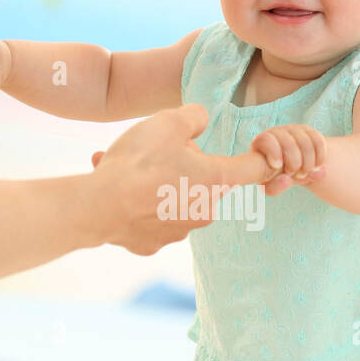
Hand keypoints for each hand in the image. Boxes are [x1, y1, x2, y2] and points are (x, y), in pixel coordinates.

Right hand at [87, 104, 276, 253]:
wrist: (97, 207)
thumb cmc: (137, 162)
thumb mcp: (168, 121)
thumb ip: (193, 116)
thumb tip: (199, 120)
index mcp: (216, 181)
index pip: (254, 169)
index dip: (262, 157)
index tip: (261, 151)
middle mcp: (204, 212)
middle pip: (204, 180)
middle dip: (184, 164)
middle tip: (154, 150)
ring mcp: (178, 231)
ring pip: (173, 198)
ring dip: (155, 182)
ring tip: (124, 167)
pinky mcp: (151, 244)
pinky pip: (150, 218)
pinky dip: (137, 204)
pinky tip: (115, 189)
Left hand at [250, 123, 327, 194]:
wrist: (292, 169)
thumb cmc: (276, 178)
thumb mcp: (271, 186)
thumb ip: (275, 187)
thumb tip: (286, 179)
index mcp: (261, 143)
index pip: (266, 140)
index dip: (273, 152)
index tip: (278, 166)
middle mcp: (276, 132)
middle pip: (288, 144)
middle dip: (294, 164)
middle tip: (296, 175)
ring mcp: (293, 130)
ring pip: (305, 143)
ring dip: (308, 164)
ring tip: (305, 173)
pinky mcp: (309, 131)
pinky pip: (318, 142)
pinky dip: (320, 158)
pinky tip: (317, 166)